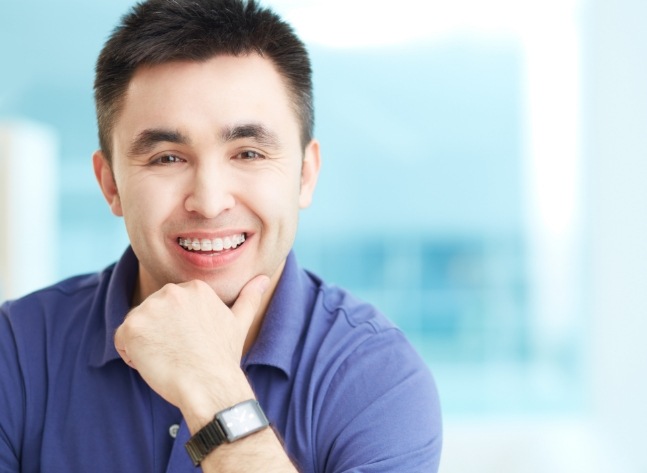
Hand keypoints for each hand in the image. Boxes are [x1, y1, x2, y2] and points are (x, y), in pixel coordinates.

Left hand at [114, 275, 269, 413]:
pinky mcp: (133, 326)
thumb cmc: (222, 358)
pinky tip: (153, 364)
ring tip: (169, 359)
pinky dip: (131, 355)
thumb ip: (249, 297)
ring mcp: (150, 307)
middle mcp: (171, 291)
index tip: (191, 343)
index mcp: (195, 287)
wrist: (209, 385)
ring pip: (137, 326)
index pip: (171, 305)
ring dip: (146, 344)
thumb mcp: (239, 322)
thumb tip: (265, 278)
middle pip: (152, 312)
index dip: (177, 327)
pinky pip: (121, 340)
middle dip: (160, 333)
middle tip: (180, 353)